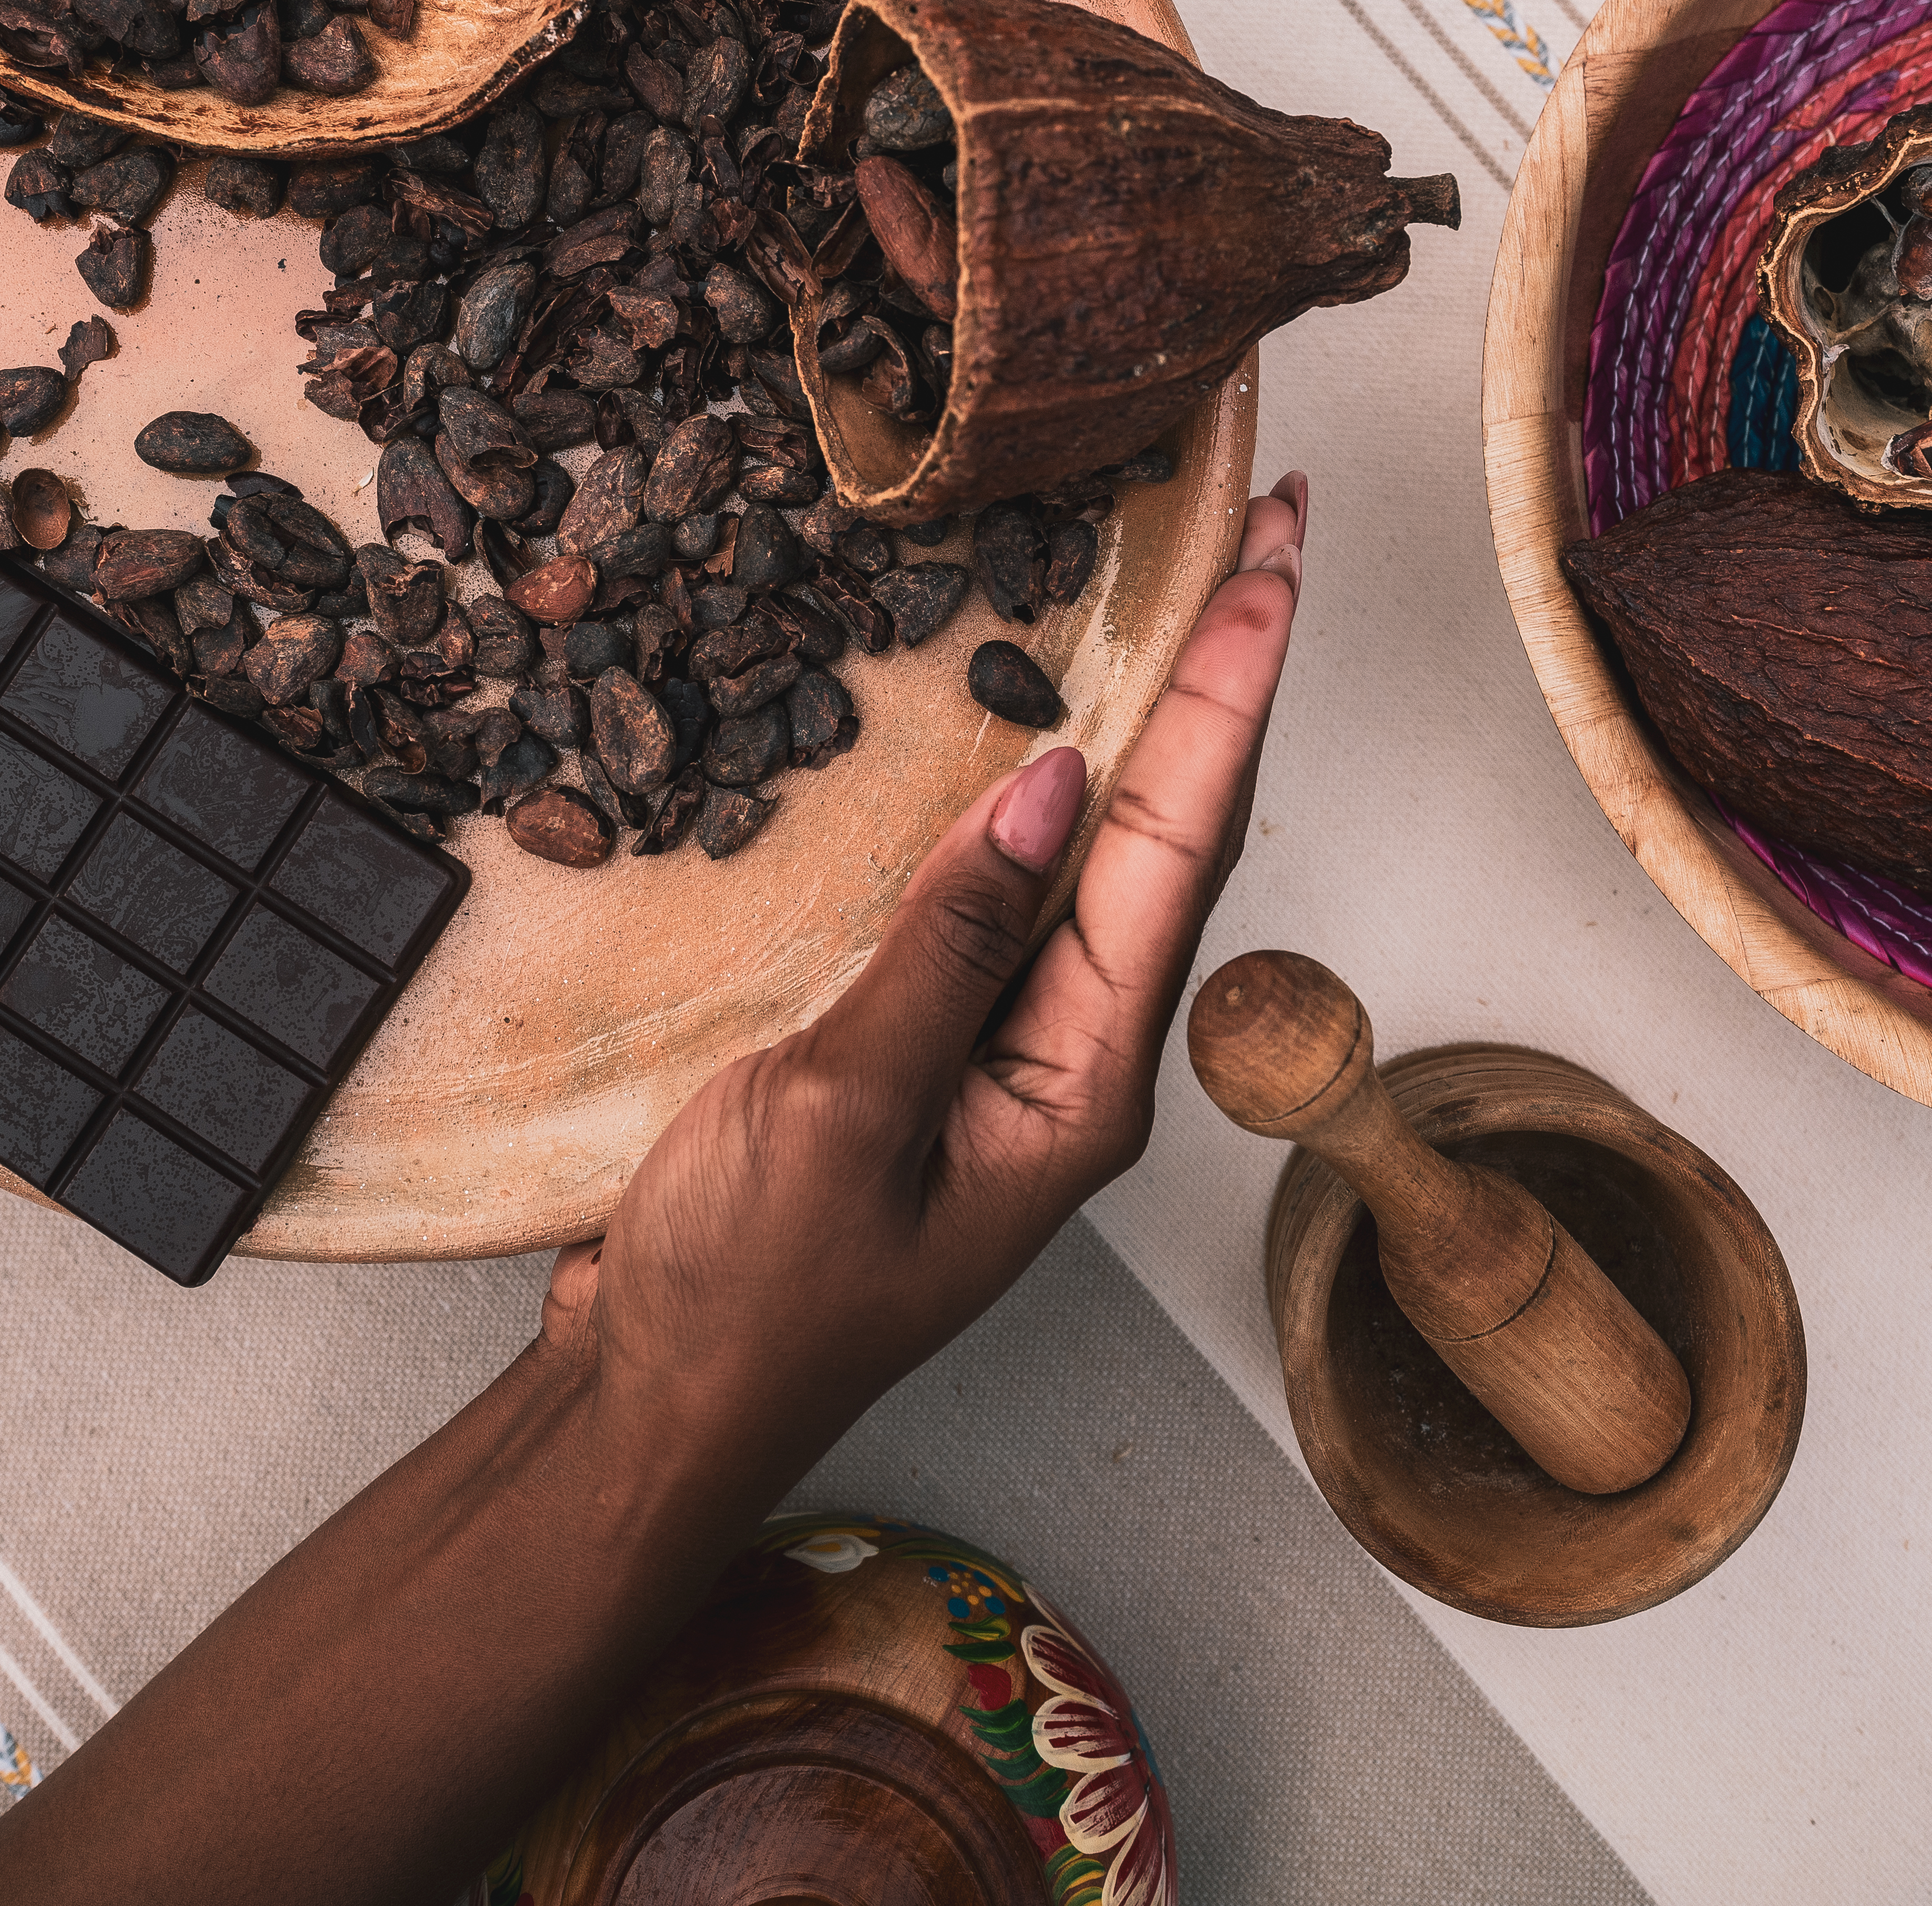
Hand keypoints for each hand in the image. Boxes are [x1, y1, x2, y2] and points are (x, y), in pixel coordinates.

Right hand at [543, 474, 1310, 1482]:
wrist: (657, 1401)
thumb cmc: (752, 1293)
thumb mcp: (848, 1109)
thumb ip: (951, 945)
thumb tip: (1049, 785)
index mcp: (1080, 1081)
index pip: (1180, 844)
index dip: (1231, 691)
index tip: (1274, 564)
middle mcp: (1066, 1052)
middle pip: (1169, 829)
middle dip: (1222, 675)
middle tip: (1264, 529)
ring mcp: (1001, 1043)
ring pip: (1097, 846)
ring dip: (1149, 714)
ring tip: (1197, 588)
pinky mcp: (926, 1035)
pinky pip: (1005, 885)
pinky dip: (1038, 787)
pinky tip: (1042, 725)